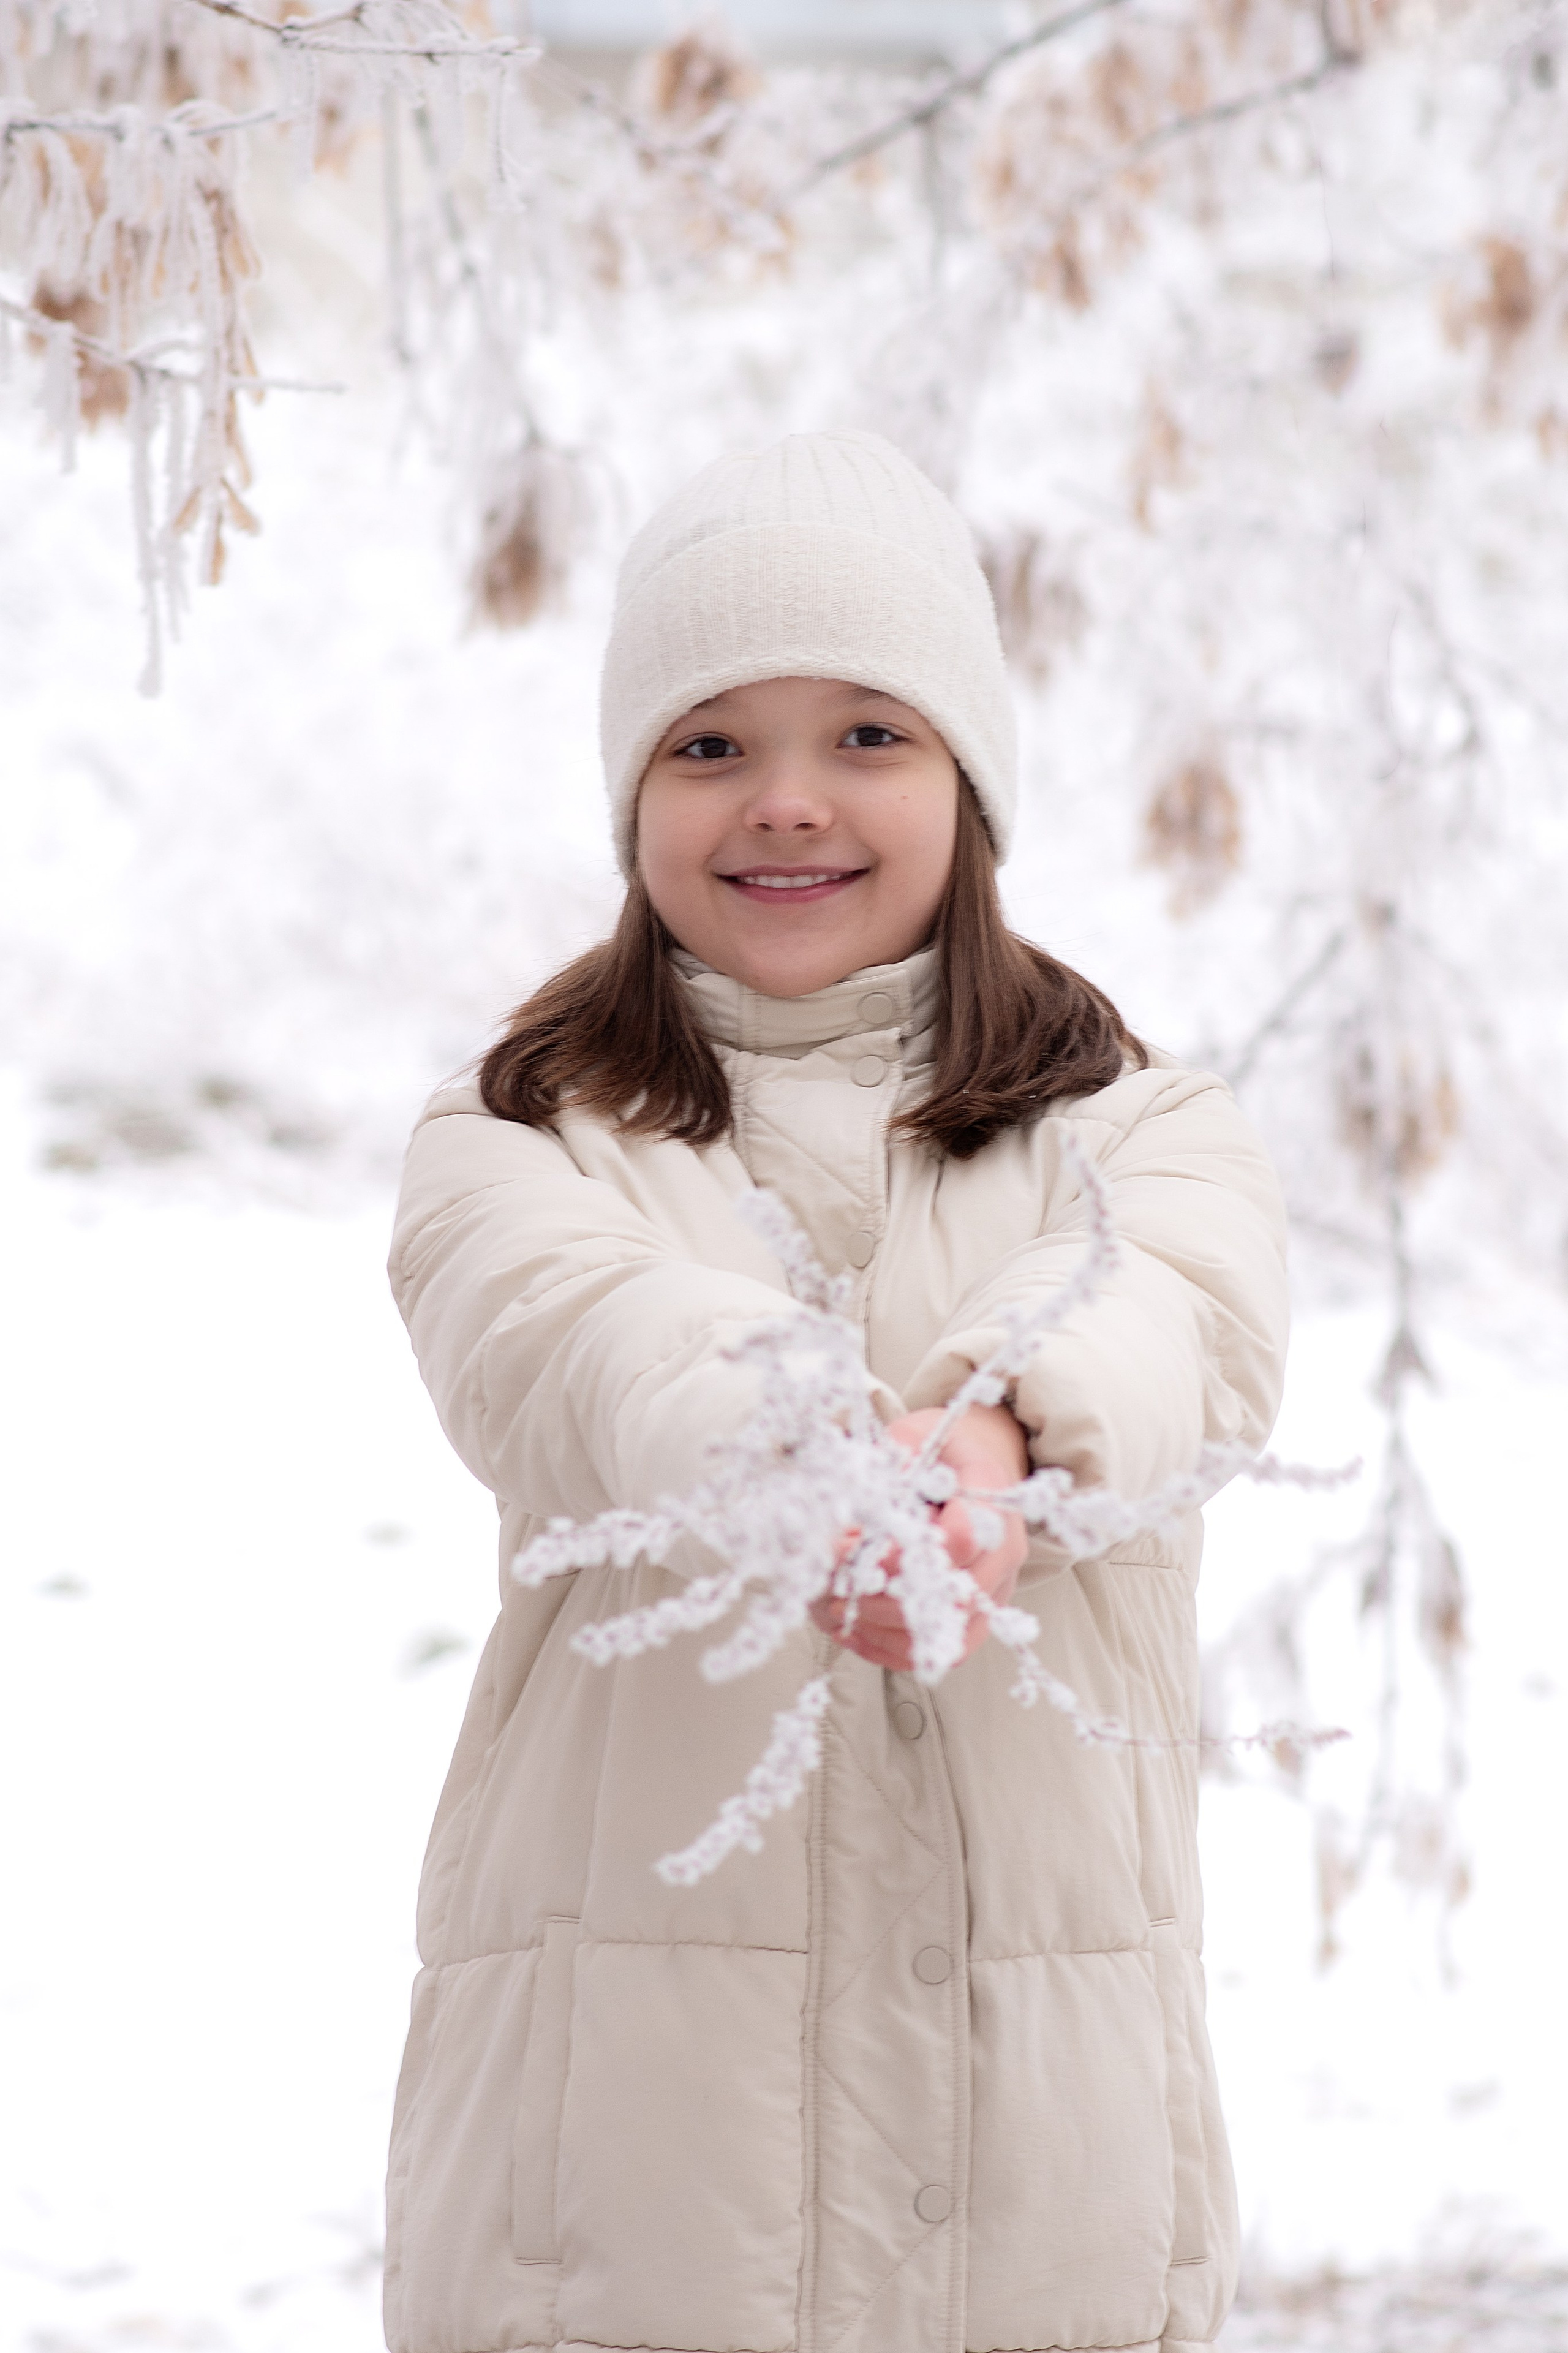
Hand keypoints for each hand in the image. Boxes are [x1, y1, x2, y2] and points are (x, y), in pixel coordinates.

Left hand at [810, 1403, 1029, 1672]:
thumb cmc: (939, 1449)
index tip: (862, 1552)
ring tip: (839, 1610)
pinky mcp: (979, 1613)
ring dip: (888, 1630)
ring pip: (951, 1635)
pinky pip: (945, 1651)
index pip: (963, 1539)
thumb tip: (861, 1503)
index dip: (907, 1554)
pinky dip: (896, 1650)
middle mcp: (1004, 1549)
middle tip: (839, 1588)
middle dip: (888, 1599)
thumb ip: (891, 1460)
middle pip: (956, 1597)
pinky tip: (854, 1632)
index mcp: (993, 1497)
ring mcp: (995, 1587)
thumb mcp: (915, 1436)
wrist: (971, 1464)